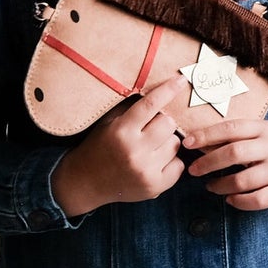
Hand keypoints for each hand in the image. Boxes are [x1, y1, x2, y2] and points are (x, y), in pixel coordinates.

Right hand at [50, 74, 189, 213]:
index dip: (168, 90)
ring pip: (175, 143)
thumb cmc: (99, 147)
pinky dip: (171, 161)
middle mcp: (135, 151)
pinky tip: (155, 162)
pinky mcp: (155, 186)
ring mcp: (146, 171)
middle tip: (150, 129)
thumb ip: (131, 108)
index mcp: (121, 131)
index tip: (182, 80)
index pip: (151, 105)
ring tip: (150, 147)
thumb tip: (160, 90)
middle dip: (162, 123)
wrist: (86, 182)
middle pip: (168, 123)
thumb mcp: (108, 122)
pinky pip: (179, 165)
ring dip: (167, 142)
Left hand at [182, 119, 267, 211]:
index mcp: (265, 129)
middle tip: (193, 170)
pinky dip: (238, 201)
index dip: (207, 135)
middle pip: (235, 153)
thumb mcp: (262, 136)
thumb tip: (197, 141)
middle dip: (208, 162)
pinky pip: (256, 200)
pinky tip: (230, 199)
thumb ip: (236, 137)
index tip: (187, 143)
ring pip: (243, 180)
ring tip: (211, 186)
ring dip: (220, 185)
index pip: (232, 128)